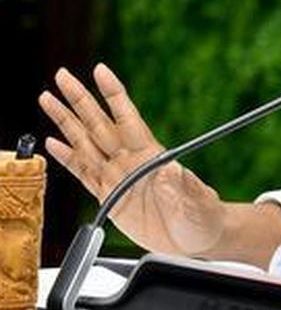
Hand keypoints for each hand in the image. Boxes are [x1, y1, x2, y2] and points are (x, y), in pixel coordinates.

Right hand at [39, 64, 226, 256]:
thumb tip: (172, 172)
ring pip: (85, 143)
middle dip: (79, 99)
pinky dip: (67, 158)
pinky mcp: (109, 198)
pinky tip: (53, 143)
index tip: (100, 70)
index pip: (127, 118)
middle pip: (99, 124)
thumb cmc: (203, 217)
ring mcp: (118, 177)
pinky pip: (83, 174)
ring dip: (66, 122)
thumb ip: (183, 187)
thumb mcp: (198, 201)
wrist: (197, 240)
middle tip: (62, 75)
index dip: (114, 94)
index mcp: (151, 156)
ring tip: (47, 99)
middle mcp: (131, 162)